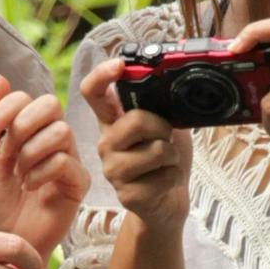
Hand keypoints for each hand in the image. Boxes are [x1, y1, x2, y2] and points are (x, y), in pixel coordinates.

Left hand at [0, 74, 88, 257]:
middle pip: (50, 103)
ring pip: (60, 131)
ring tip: (19, 175)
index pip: (25, 97)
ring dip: (30, 153)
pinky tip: (30, 188)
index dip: (5, 108)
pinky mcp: (77, 182)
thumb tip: (1, 78)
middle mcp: (50, 139)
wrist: (1, 239)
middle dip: (23, 125)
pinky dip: (41, 173)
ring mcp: (67, 159)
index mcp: (26, 129)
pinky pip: (66, 161)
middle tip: (8, 152)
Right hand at [79, 56, 191, 230]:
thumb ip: (162, 107)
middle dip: (164, 127)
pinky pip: (164, 176)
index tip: (119, 65)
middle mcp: (106, 143)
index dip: (102, 75)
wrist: (167, 202)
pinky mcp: (126, 194)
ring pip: (156, 150)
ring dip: (173, 155)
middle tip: (167, 138)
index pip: (94, 92)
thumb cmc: (165, 160)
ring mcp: (113, 170)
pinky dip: (174, 177)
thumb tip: (175, 85)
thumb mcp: (166, 126)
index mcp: (112, 121)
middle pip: (136, 120)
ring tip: (166, 163)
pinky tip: (163, 182)